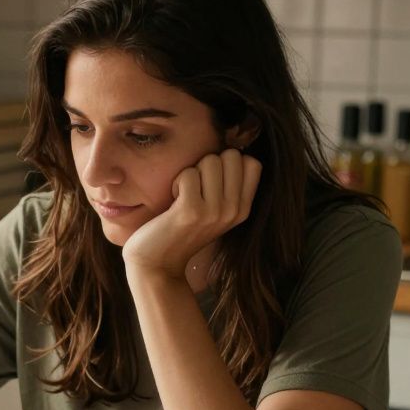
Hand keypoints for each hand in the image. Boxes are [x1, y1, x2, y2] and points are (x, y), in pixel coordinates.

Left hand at [121, 149, 260, 278]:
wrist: (156, 264)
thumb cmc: (179, 230)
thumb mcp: (213, 210)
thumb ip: (227, 185)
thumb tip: (235, 145)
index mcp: (242, 209)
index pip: (252, 163)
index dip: (228, 162)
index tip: (211, 182)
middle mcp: (233, 211)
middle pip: (231, 156)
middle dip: (207, 164)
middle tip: (194, 189)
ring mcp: (214, 212)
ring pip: (210, 160)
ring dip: (190, 173)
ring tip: (183, 196)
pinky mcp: (191, 212)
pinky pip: (188, 173)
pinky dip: (176, 182)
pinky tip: (173, 201)